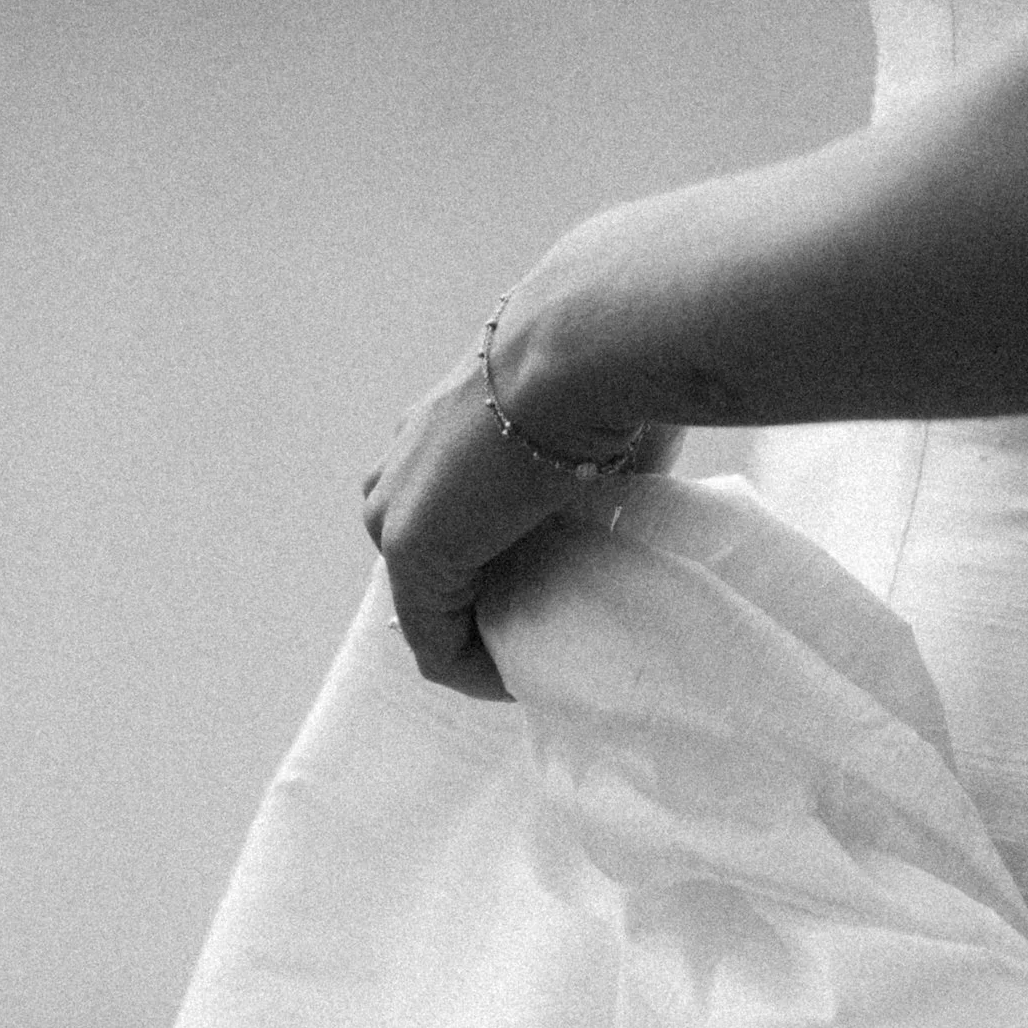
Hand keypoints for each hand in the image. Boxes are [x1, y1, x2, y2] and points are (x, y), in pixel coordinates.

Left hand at [360, 298, 674, 700]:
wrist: (589, 348)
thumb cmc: (614, 371)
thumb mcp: (600, 422)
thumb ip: (592, 459)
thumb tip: (630, 475)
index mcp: (446, 427)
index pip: (455, 518)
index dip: (504, 570)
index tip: (564, 598)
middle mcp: (404, 464)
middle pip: (434, 568)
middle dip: (489, 609)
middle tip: (555, 635)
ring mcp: (397, 508)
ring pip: (430, 607)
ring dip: (484, 639)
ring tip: (543, 660)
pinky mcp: (410, 553)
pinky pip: (435, 643)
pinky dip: (479, 672)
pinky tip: (528, 679)